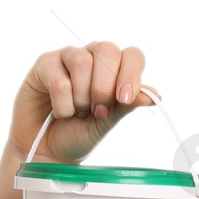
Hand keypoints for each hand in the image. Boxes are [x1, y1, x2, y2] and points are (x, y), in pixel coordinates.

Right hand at [9, 41, 155, 163]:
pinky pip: (58, 80)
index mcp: (114, 68)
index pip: (132, 55)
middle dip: (104, 87)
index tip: (123, 99)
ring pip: (81, 62)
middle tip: (99, 111)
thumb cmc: (79, 132)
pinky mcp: (44, 65)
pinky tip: (61, 112)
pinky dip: (63, 105)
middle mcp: (92, 57)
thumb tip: (155, 95)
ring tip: (79, 112)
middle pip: (107, 50)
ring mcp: (67, 57)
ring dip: (82, 97)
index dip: (131, 75)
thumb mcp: (108, 123)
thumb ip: (127, 106)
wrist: (49, 148)